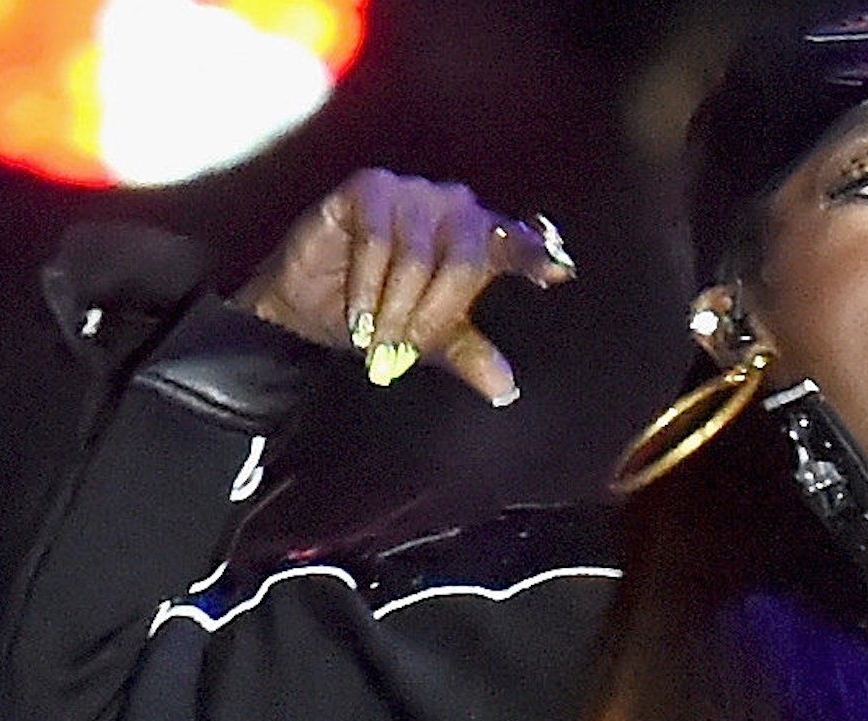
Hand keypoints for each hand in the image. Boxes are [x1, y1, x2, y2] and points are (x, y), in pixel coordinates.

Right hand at [231, 168, 574, 404]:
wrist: (308, 307)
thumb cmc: (382, 314)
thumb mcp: (431, 341)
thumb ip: (470, 355)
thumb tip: (504, 387)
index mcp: (483, 237)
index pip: (519, 244)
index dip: (538, 256)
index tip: (559, 273)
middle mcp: (456, 207)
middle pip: (465, 263)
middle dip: (432, 314)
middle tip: (401, 348)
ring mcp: (413, 192)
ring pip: (418, 257)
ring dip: (394, 308)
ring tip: (375, 338)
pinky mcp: (369, 187)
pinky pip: (377, 240)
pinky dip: (366, 287)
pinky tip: (357, 318)